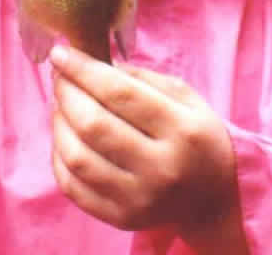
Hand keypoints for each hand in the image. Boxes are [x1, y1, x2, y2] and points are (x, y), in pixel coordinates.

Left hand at [50, 47, 247, 250]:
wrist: (213, 197)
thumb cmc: (194, 135)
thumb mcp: (184, 96)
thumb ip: (140, 78)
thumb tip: (91, 64)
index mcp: (183, 130)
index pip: (119, 93)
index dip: (82, 69)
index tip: (61, 53)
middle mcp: (162, 169)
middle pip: (93, 125)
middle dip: (66, 93)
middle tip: (60, 77)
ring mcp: (140, 199)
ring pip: (77, 158)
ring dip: (59, 123)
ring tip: (61, 105)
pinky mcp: (121, 218)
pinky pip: (72, 187)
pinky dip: (59, 156)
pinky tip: (65, 136)